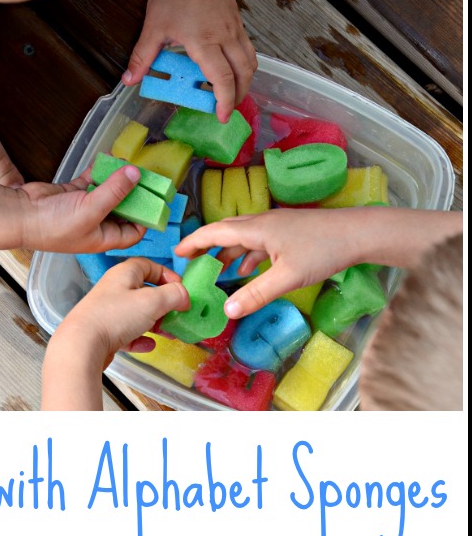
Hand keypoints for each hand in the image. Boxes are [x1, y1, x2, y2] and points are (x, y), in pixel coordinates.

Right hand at [18, 166, 146, 252]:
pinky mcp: (72, 194)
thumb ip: (114, 191)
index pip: (133, 232)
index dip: (145, 218)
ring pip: (108, 192)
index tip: (155, 199)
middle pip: (122, 209)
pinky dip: (99, 170)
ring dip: (117, 178)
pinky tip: (107, 158)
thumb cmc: (53, 226)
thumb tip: (135, 173)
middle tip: (145, 176)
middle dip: (133, 193)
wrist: (21, 216)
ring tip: (127, 162)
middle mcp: (96, 225)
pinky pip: (92, 180)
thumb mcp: (91, 209)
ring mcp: (84, 208)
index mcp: (103, 238)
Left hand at [42, 259, 189, 409]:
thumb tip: (185, 296)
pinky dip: (140, 339)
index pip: (149, 265)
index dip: (167, 276)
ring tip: (169, 332)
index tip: (181, 290)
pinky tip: (149, 345)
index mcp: (124, 274)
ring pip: (137, 314)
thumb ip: (174, 295)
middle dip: (164, 304)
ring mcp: (108, 312)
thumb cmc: (115, 316)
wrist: (82, 345)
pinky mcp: (104, 333)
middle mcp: (114, 290)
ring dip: (155, 323)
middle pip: (144, 292)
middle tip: (178, 314)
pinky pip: (127, 334)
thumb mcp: (152, 301)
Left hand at [123, 0, 256, 121]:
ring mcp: (234, 28)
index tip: (221, 116)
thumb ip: (143, 56)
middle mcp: (225, 36)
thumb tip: (129, 79)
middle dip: (238, 96)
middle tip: (226, 109)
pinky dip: (244, 65)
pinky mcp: (237, 21)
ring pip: (250, 62)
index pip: (223, 79)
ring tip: (232, 92)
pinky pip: (248, 49)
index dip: (224, 102)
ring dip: (244, 81)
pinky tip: (231, 69)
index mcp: (205, 42)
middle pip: (243, 74)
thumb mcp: (154, 26)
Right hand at [177, 207, 464, 319]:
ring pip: (242, 238)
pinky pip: (258, 243)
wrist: (358, 233)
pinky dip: (246, 256)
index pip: (215, 233)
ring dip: (226, 253)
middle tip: (189, 263)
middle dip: (206, 247)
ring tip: (213, 272)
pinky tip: (246, 271)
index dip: (194, 243)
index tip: (176, 253)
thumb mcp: (287, 278)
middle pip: (225, 232)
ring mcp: (276, 227)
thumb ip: (256, 294)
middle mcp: (262, 223)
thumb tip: (227, 311)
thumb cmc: (324, 251)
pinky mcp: (288, 233)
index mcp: (256, 229)